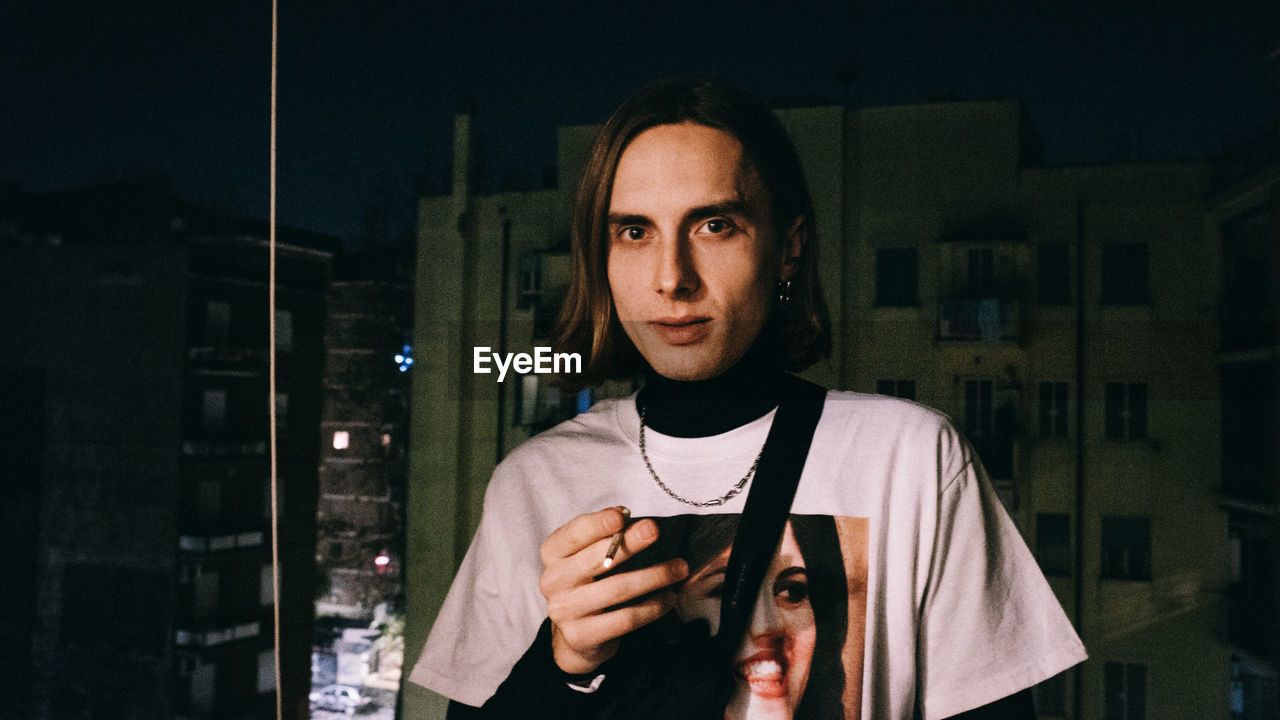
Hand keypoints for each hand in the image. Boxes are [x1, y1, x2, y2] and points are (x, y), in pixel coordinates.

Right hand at [538, 507, 688, 674]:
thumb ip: (605, 536)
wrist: (577, 633)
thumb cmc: (589, 582)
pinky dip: (651, 607)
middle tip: (654, 531)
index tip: (622, 515)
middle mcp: (553, 581)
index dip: (597, 524)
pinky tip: (669, 598)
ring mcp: (565, 611)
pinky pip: (625, 619)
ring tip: (679, 568)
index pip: (572, 535)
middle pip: (596, 560)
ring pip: (616, 590)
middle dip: (628, 543)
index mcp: (553, 554)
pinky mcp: (582, 636)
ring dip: (653, 576)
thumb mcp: (589, 555)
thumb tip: (630, 519)